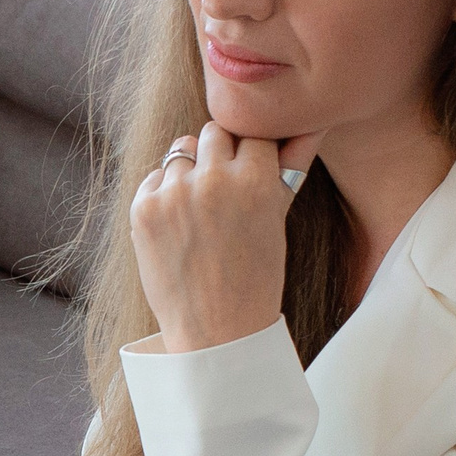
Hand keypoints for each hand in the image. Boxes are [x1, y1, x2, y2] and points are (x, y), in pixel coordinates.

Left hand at [130, 123, 324, 352]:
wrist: (217, 332)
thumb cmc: (257, 277)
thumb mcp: (278, 219)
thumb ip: (292, 166)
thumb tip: (311, 124)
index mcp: (257, 180)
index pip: (253, 133)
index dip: (251, 153)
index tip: (249, 174)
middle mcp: (214, 180)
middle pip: (214, 132)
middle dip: (220, 154)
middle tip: (223, 191)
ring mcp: (174, 194)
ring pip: (181, 150)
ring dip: (190, 170)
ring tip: (200, 210)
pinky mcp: (144, 209)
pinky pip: (154, 177)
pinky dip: (164, 193)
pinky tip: (178, 225)